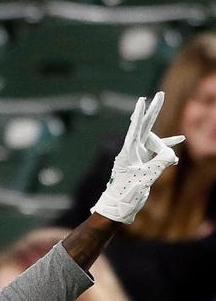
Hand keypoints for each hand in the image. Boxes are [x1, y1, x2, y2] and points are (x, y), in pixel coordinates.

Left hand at [92, 92, 183, 223]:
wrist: (119, 206)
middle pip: (146, 127)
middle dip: (154, 111)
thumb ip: (161, 161)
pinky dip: (169, 147)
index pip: (135, 128)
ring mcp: (139, 156)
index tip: (142, 100)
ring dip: (166, 151)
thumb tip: (173, 154)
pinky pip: (159, 152)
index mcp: (128, 152)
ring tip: (167, 164)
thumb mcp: (147, 175)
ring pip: (158, 145)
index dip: (140, 114)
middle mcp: (132, 151)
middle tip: (160, 94)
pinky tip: (180, 139)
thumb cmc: (127, 192)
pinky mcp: (144, 162)